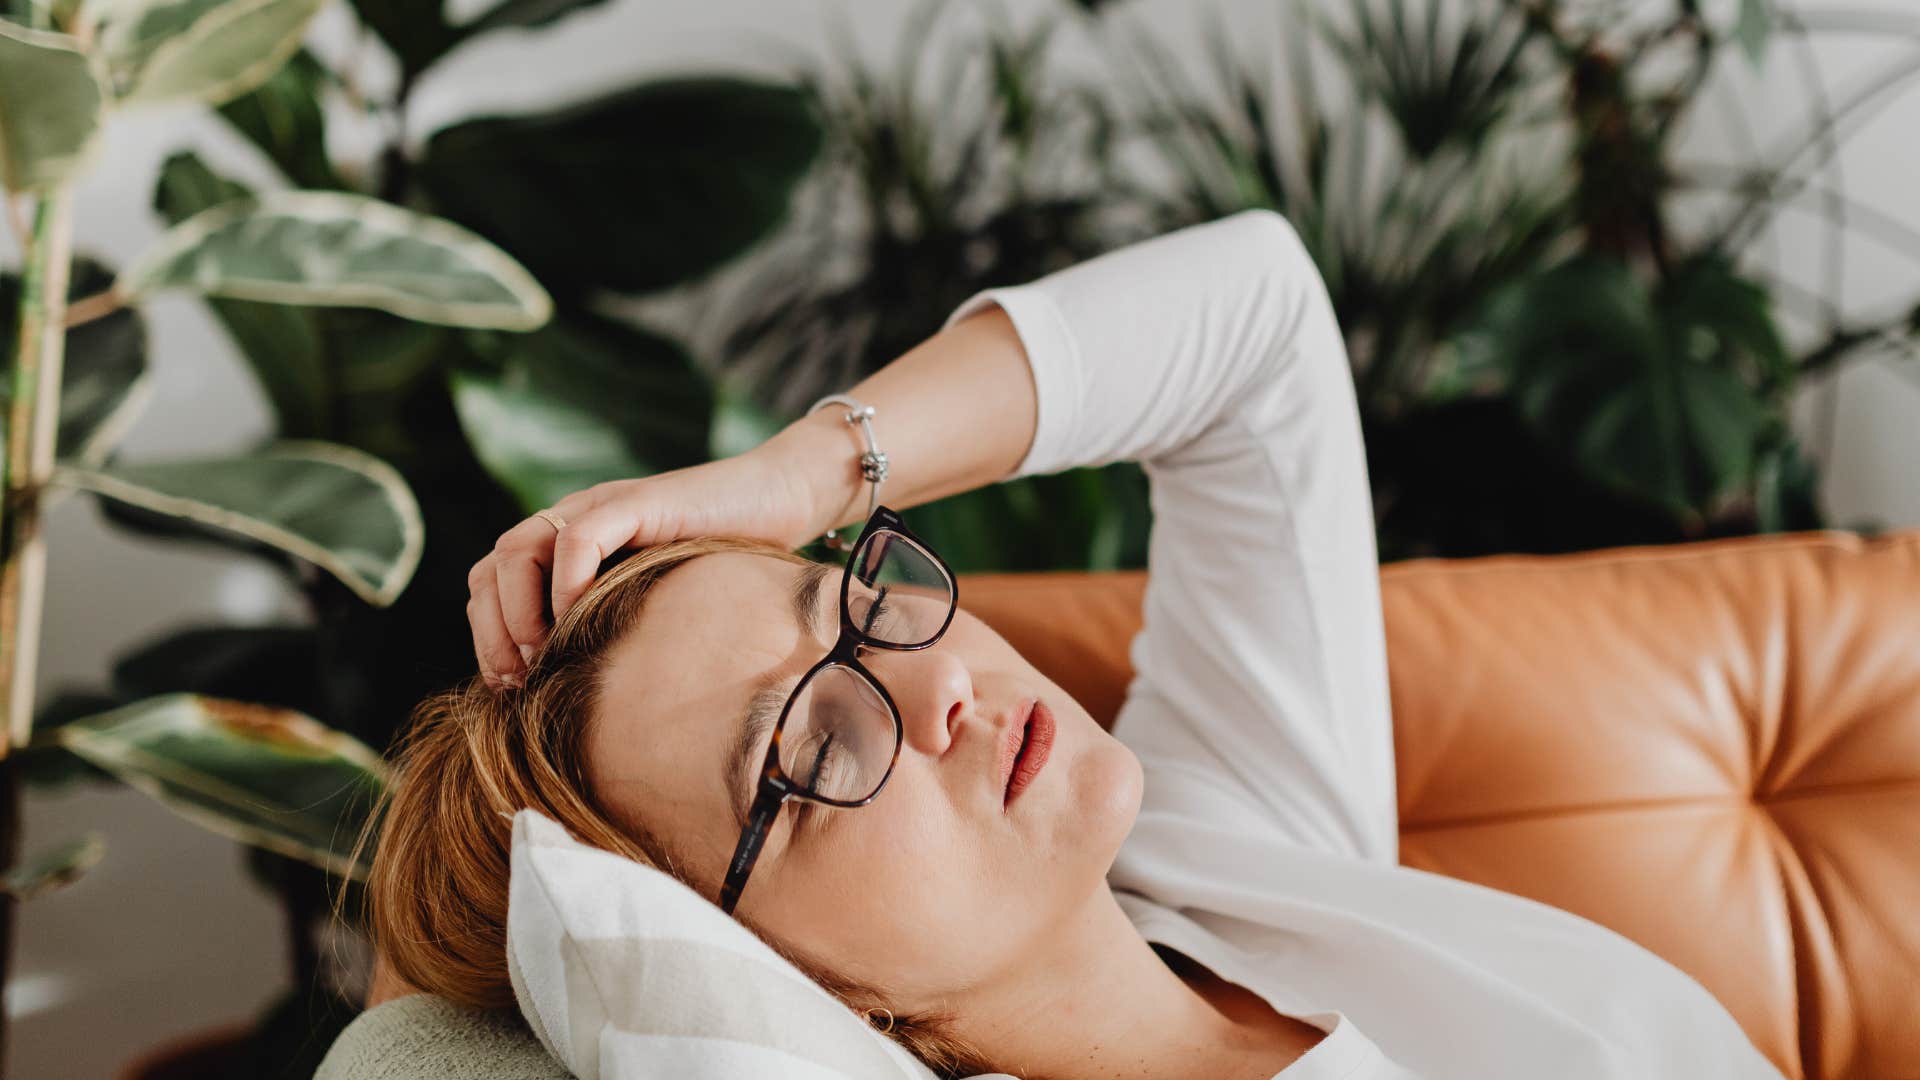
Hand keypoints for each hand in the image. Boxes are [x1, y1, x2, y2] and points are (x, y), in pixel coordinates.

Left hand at [466, 442, 824, 687]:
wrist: (781, 498)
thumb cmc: (727, 559)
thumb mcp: (656, 603)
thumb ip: (615, 629)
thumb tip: (579, 700)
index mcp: (569, 547)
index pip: (491, 583)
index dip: (487, 635)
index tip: (510, 687)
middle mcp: (575, 521)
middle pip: (490, 568)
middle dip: (491, 631)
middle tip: (518, 680)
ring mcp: (601, 507)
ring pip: (517, 549)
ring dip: (518, 610)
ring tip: (545, 653)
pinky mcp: (638, 503)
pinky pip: (579, 538)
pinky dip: (566, 582)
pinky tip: (581, 618)